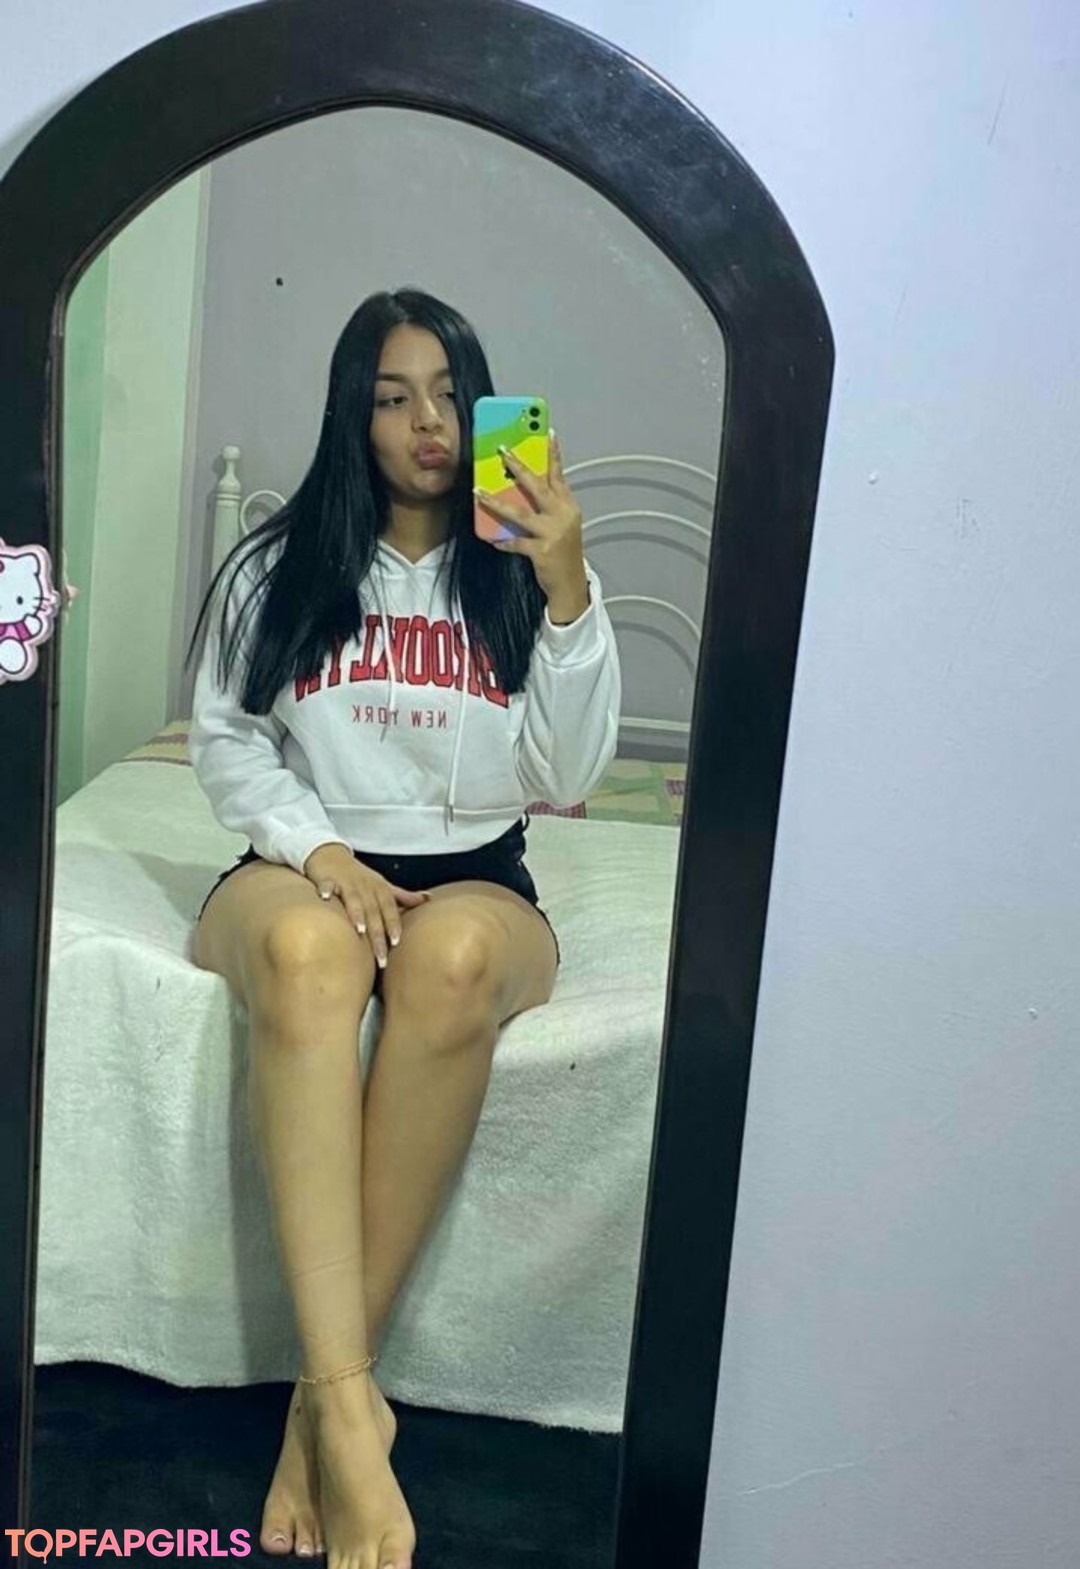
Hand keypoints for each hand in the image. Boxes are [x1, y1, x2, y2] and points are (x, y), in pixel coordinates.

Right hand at [303, 843, 429, 969]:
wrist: (332, 854)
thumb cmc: (359, 876)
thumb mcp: (382, 885)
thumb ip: (402, 896)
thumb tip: (427, 899)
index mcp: (379, 889)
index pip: (389, 910)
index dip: (393, 925)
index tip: (396, 943)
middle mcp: (365, 887)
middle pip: (373, 912)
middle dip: (377, 935)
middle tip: (380, 957)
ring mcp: (346, 883)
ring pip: (353, 899)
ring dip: (357, 913)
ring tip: (360, 930)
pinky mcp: (327, 879)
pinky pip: (327, 885)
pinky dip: (326, 890)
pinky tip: (324, 898)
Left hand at [474, 431, 589, 622]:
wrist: (572, 585)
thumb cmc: (563, 552)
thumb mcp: (561, 524)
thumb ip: (546, 506)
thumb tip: (519, 490)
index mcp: (567, 505)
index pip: (558, 474)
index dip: (553, 452)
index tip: (547, 431)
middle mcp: (563, 515)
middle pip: (537, 485)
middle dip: (518, 465)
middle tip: (502, 449)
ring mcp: (553, 533)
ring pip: (521, 512)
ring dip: (497, 502)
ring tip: (479, 492)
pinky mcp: (543, 551)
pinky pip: (516, 542)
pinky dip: (503, 541)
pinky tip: (492, 540)